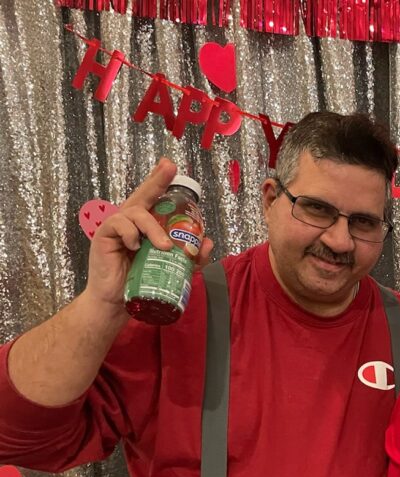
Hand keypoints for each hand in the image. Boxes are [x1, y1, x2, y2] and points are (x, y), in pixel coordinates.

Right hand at [85, 157, 213, 308]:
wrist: (117, 301)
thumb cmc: (142, 281)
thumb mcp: (172, 268)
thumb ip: (190, 256)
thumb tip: (208, 242)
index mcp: (145, 225)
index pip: (154, 200)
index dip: (160, 181)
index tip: (171, 165)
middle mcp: (131, 221)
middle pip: (143, 194)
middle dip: (156, 180)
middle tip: (169, 168)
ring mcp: (116, 226)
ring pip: (136, 212)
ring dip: (153, 228)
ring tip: (164, 246)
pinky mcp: (104, 234)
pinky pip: (119, 224)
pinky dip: (131, 234)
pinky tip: (135, 247)